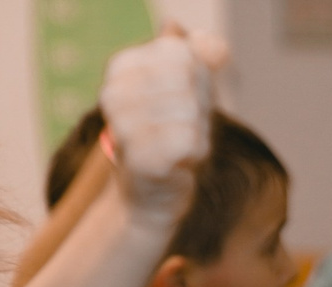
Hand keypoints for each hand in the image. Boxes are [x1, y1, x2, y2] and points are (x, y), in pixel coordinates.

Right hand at [99, 33, 213, 225]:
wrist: (150, 194)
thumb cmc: (170, 133)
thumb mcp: (188, 88)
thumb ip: (202, 59)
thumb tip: (217, 47)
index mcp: (121, 67)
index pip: (182, 53)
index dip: (198, 79)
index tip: (182, 101)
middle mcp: (114, 92)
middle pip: (188, 80)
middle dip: (199, 107)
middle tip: (182, 128)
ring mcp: (123, 126)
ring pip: (190, 110)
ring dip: (198, 131)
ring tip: (179, 145)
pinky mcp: (141, 158)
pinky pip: (189, 140)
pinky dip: (196, 152)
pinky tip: (181, 161)